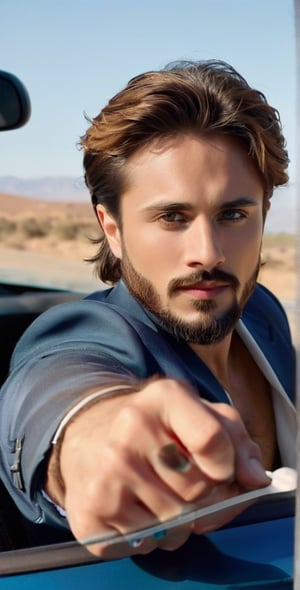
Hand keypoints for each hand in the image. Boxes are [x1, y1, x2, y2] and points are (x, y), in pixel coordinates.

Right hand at [46, 378, 269, 558]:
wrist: (91, 438)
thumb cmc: (157, 430)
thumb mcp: (200, 415)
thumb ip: (235, 441)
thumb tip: (255, 479)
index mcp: (163, 398)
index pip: (212, 440)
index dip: (227, 465)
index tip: (222, 468)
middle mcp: (129, 430)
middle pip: (198, 490)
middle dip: (205, 497)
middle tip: (188, 483)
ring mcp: (107, 473)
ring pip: (176, 525)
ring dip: (180, 522)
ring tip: (163, 496)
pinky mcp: (91, 511)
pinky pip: (145, 545)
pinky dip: (151, 537)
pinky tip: (138, 509)